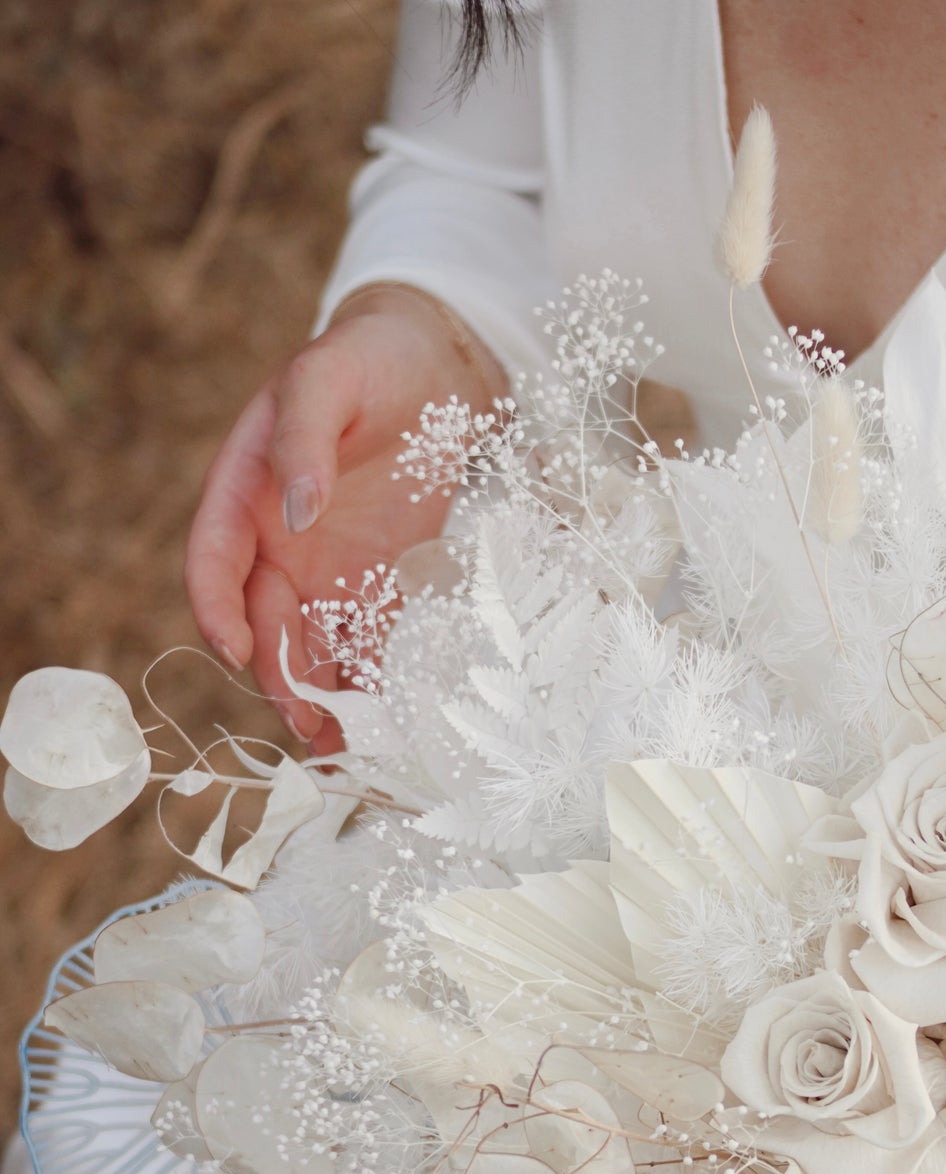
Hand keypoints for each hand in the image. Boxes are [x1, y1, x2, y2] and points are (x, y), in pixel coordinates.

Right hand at [184, 286, 504, 753]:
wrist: (435, 362)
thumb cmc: (368, 358)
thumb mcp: (326, 379)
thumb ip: (302, 440)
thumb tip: (296, 513)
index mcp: (245, 492)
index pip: (214, 563)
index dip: (218, 609)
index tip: (236, 650)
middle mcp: (279, 543)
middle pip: (266, 621)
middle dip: (279, 674)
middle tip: (306, 718)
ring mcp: (330, 568)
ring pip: (313, 645)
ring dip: (321, 696)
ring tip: (341, 745)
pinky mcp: (381, 584)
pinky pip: (368, 643)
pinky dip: (371, 685)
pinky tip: (383, 724)